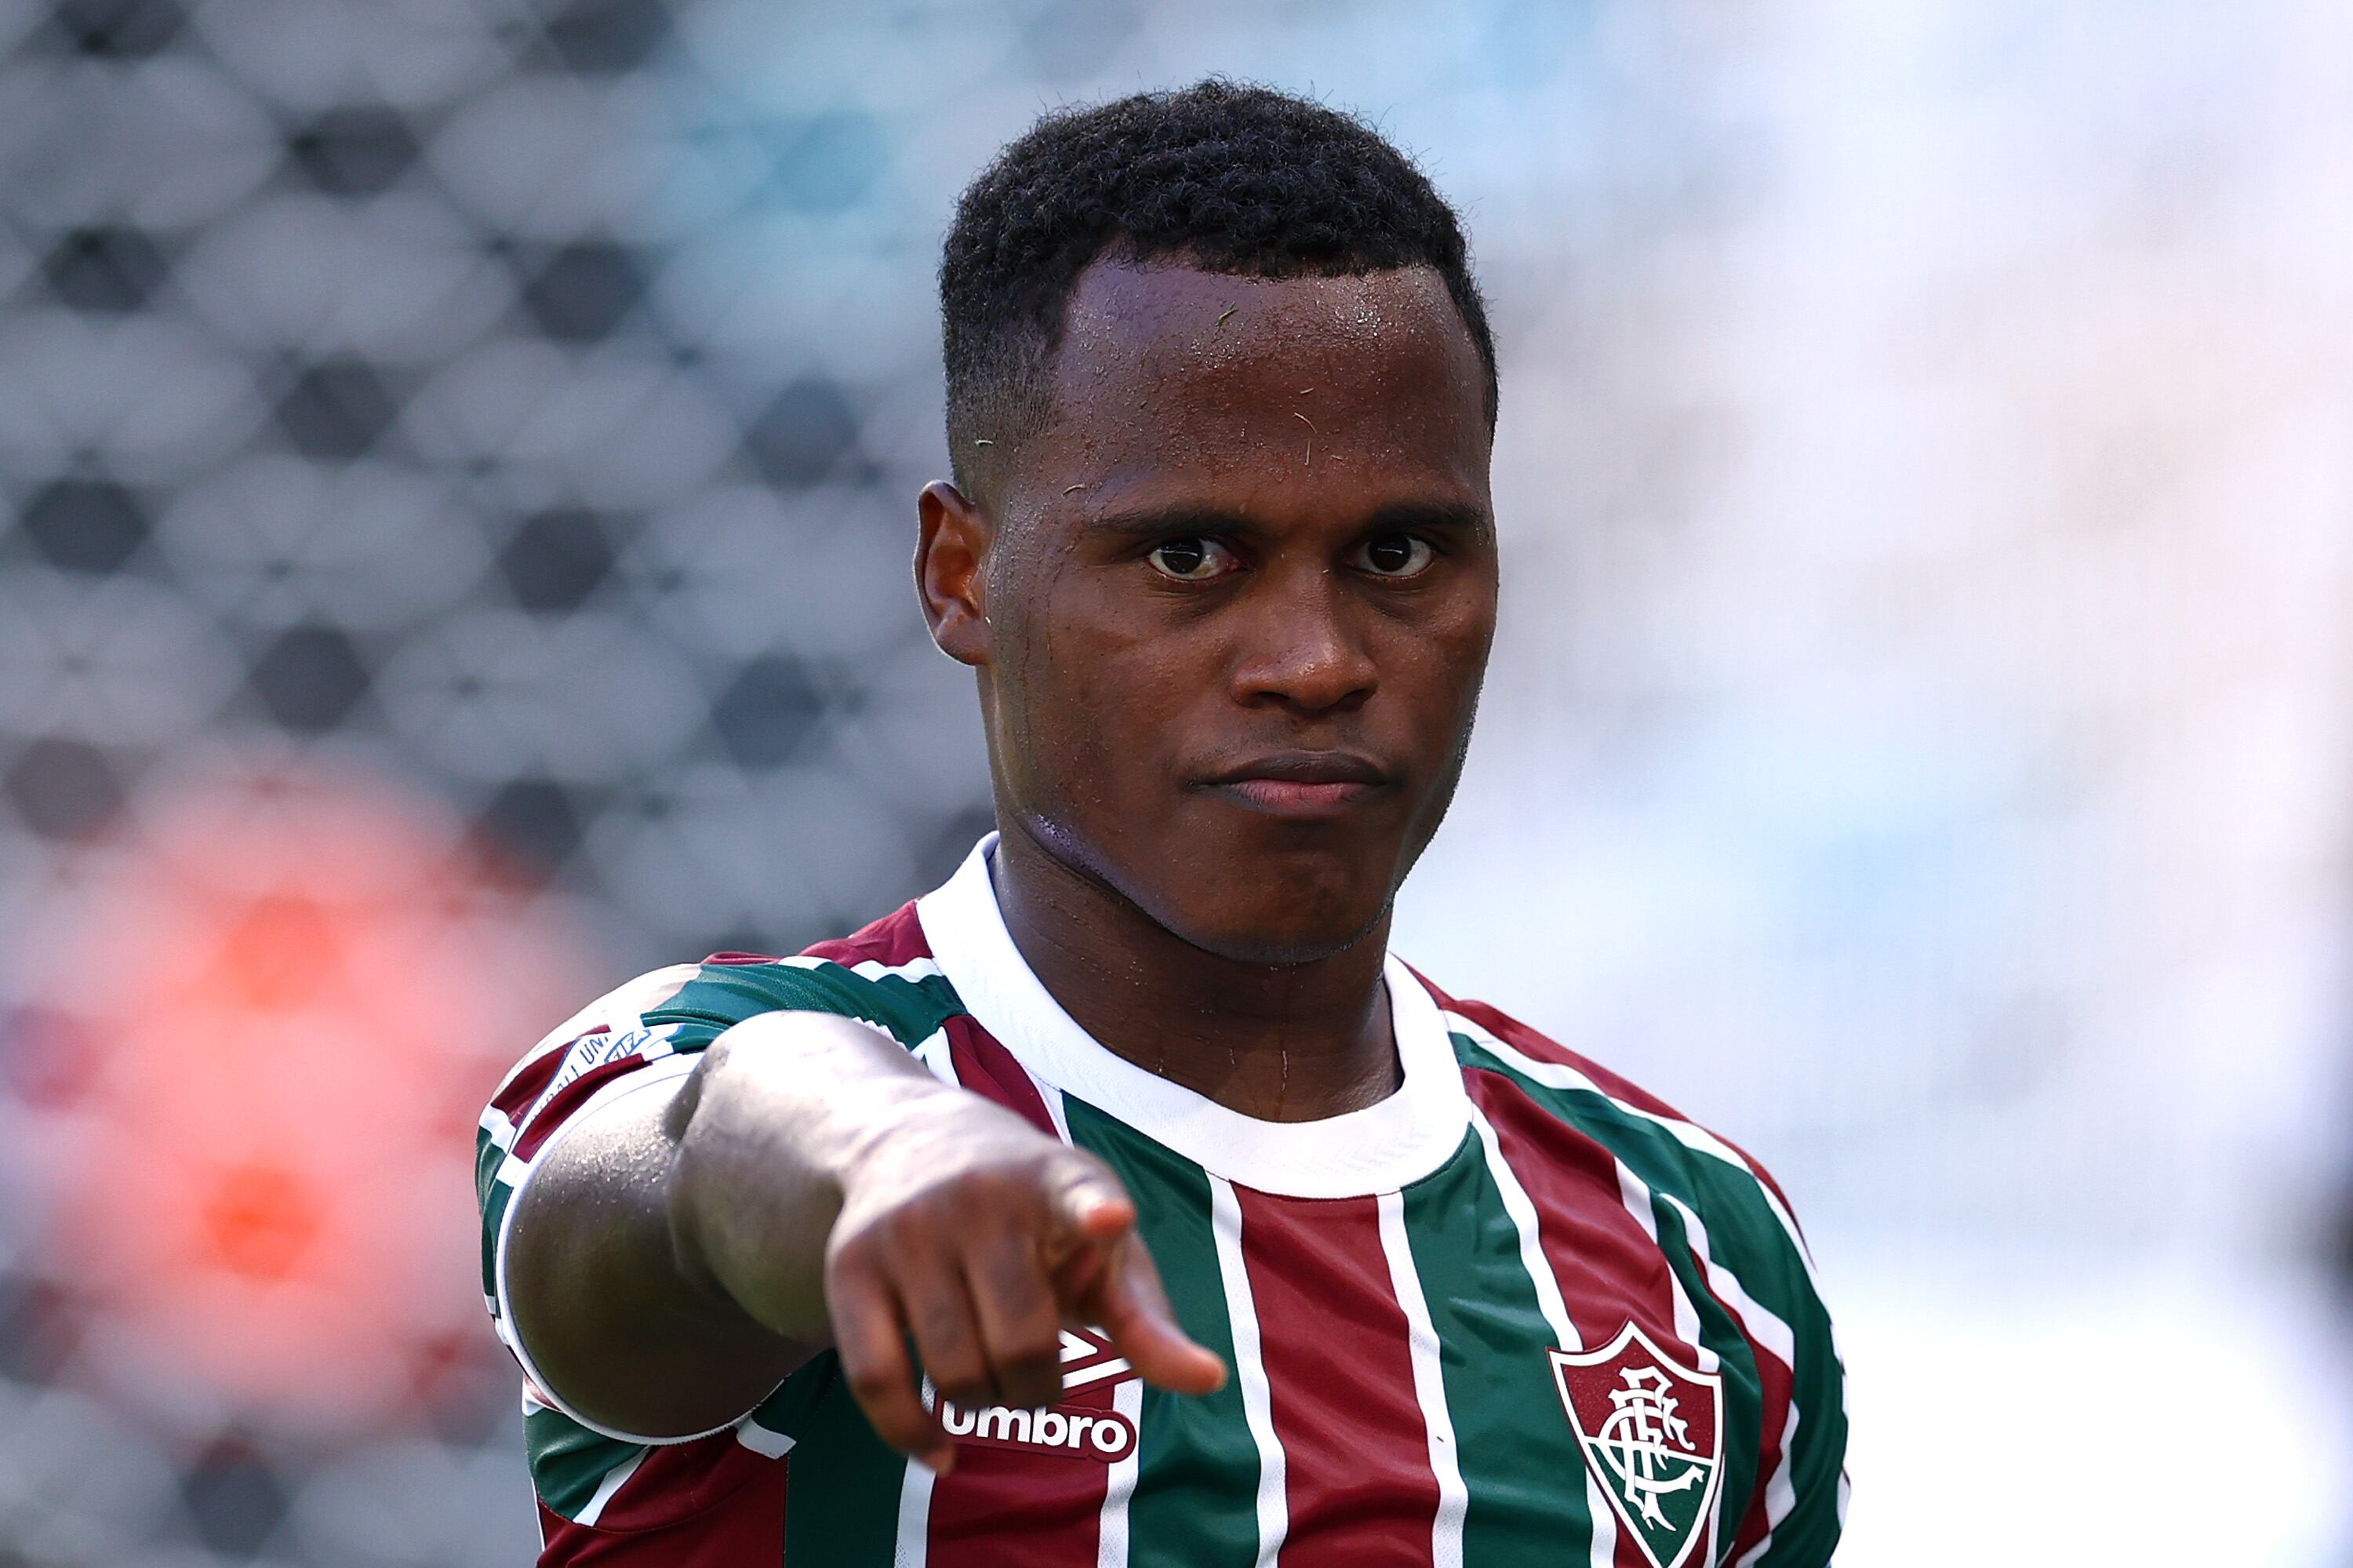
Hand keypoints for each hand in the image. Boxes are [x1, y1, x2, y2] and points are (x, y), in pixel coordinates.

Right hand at [822, 1096, 1225, 1471]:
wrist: (906, 1140)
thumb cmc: (1031, 1214)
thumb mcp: (1097, 1246)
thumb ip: (1147, 1317)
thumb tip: (1208, 1381)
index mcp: (1054, 1182)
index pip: (1075, 1194)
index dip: (1094, 1212)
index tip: (1111, 1219)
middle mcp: (978, 1198)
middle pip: (1021, 1344)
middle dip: (1038, 1385)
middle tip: (1036, 1367)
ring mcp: (907, 1230)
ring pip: (952, 1371)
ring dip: (983, 1403)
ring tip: (992, 1376)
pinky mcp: (849, 1266)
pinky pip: (876, 1378)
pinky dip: (909, 1432)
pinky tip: (941, 1451)